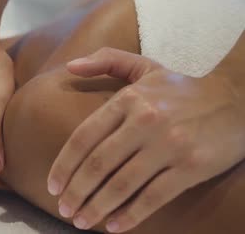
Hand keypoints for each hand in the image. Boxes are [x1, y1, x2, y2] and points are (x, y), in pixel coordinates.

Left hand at [47, 48, 244, 231]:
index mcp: (129, 99)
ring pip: (121, 184)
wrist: (237, 98)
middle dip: (75, 191)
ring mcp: (169, 146)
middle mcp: (145, 121)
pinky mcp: (191, 167)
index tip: (51, 185)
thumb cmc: (182, 87)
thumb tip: (69, 67)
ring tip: (81, 221)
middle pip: (98, 164)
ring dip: (96, 207)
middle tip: (63, 208)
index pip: (84, 136)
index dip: (64, 165)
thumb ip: (106, 61)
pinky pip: (153, 197)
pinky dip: (130, 215)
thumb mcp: (144, 66)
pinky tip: (114, 227)